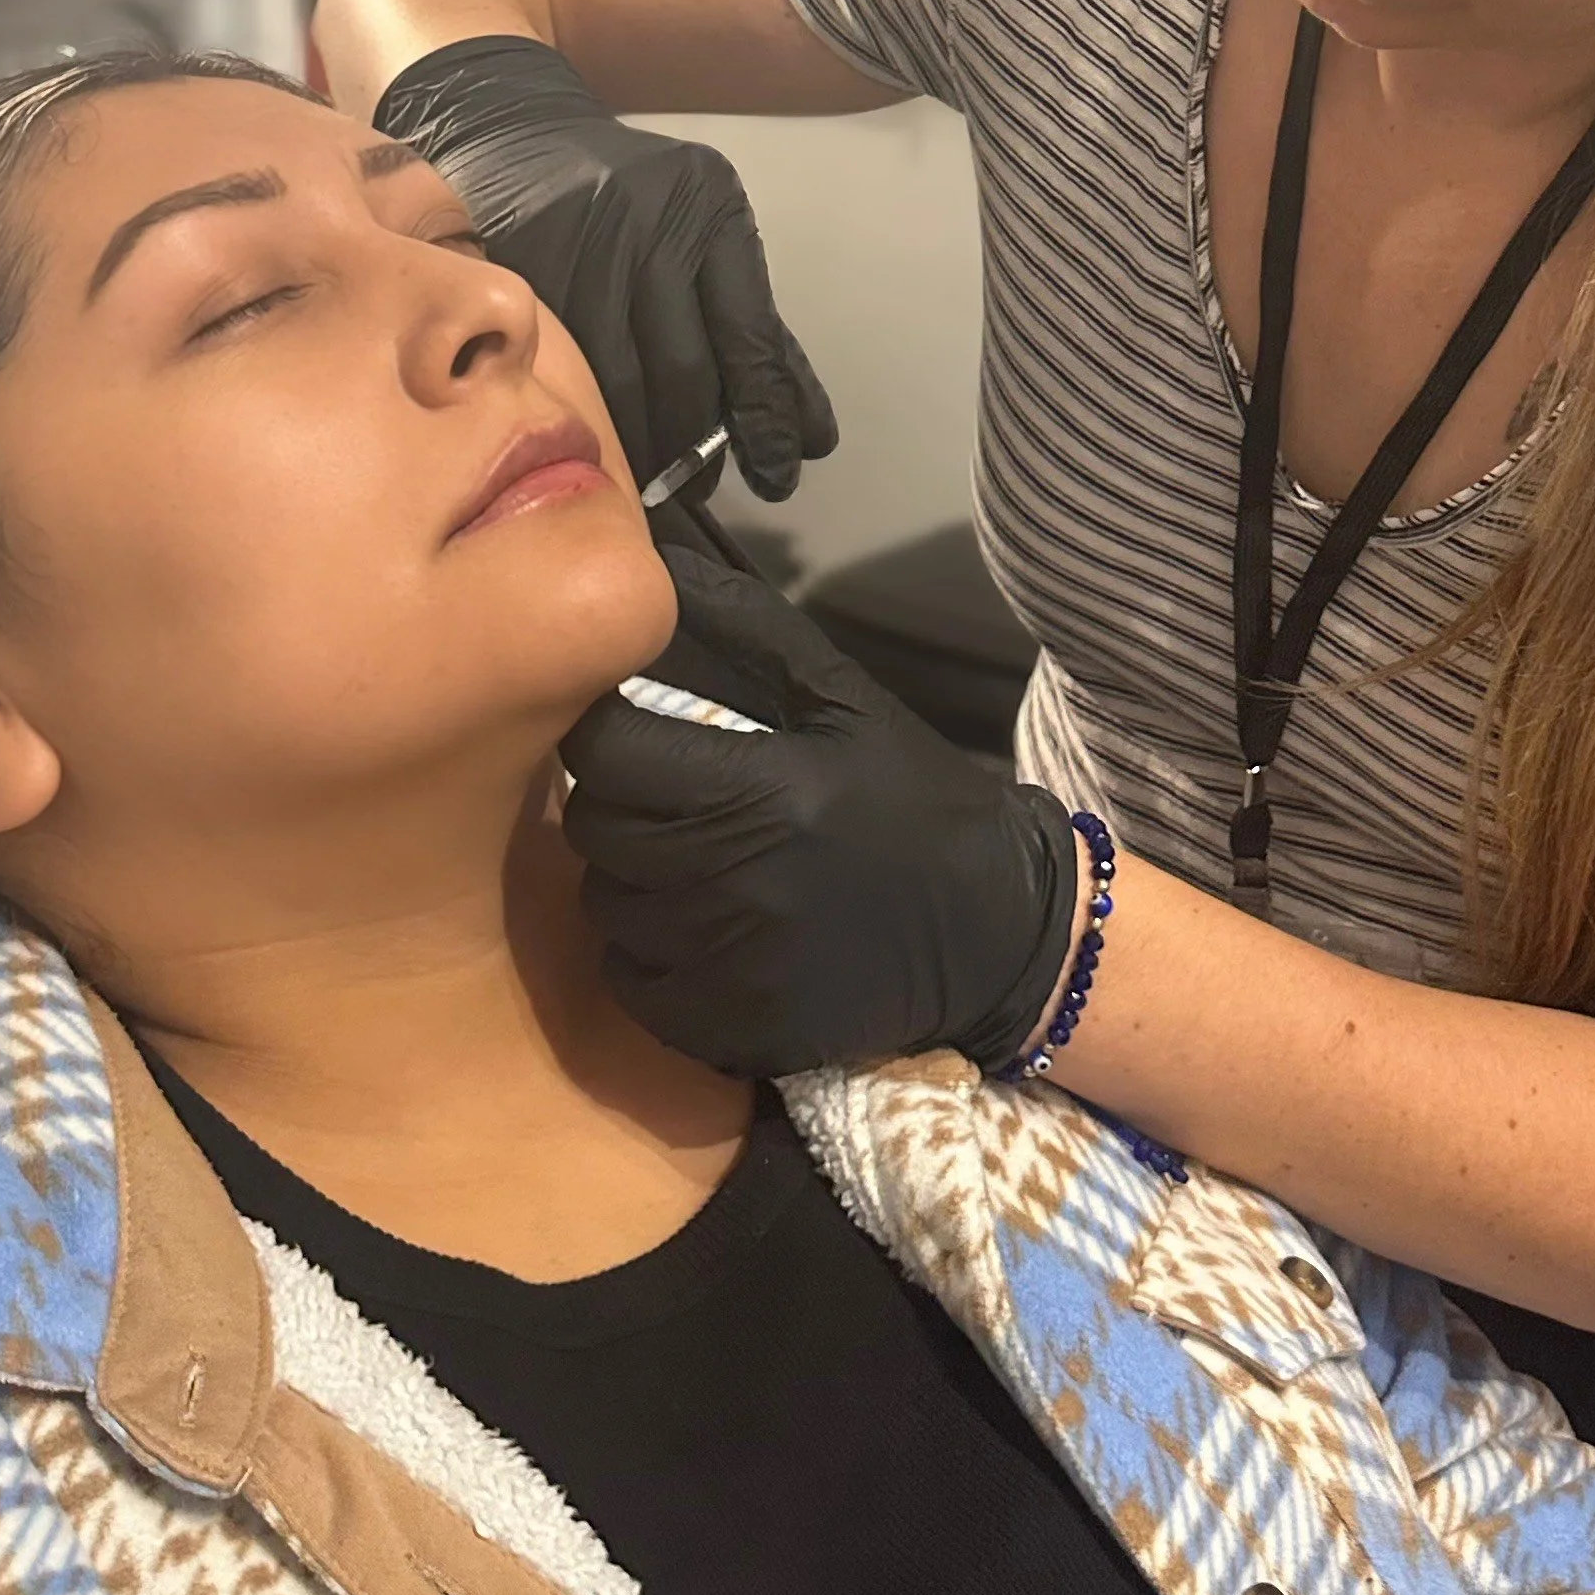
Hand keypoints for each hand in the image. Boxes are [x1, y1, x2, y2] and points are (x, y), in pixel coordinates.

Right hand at [374, 37, 837, 498]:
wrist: (505, 127)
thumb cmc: (622, 193)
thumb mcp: (699, 229)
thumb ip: (749, 323)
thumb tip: (801, 426)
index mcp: (709, 209)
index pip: (751, 334)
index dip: (767, 416)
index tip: (782, 469)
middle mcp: (648, 221)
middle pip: (684, 366)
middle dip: (698, 442)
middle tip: (704, 486)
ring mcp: (579, 244)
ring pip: (620, 378)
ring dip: (642, 442)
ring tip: (655, 479)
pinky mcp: (520, 269)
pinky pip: (564, 369)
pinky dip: (589, 413)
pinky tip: (598, 438)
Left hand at [561, 550, 1080, 1074]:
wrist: (996, 937)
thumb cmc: (911, 801)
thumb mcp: (844, 697)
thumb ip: (746, 629)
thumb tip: (656, 564)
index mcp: (767, 791)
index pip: (610, 754)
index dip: (601, 731)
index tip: (625, 725)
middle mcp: (738, 886)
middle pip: (598, 831)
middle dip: (615, 800)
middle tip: (664, 790)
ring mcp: (732, 970)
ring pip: (606, 906)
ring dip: (630, 876)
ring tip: (691, 857)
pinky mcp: (732, 1031)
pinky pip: (633, 982)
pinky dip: (648, 952)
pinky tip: (702, 925)